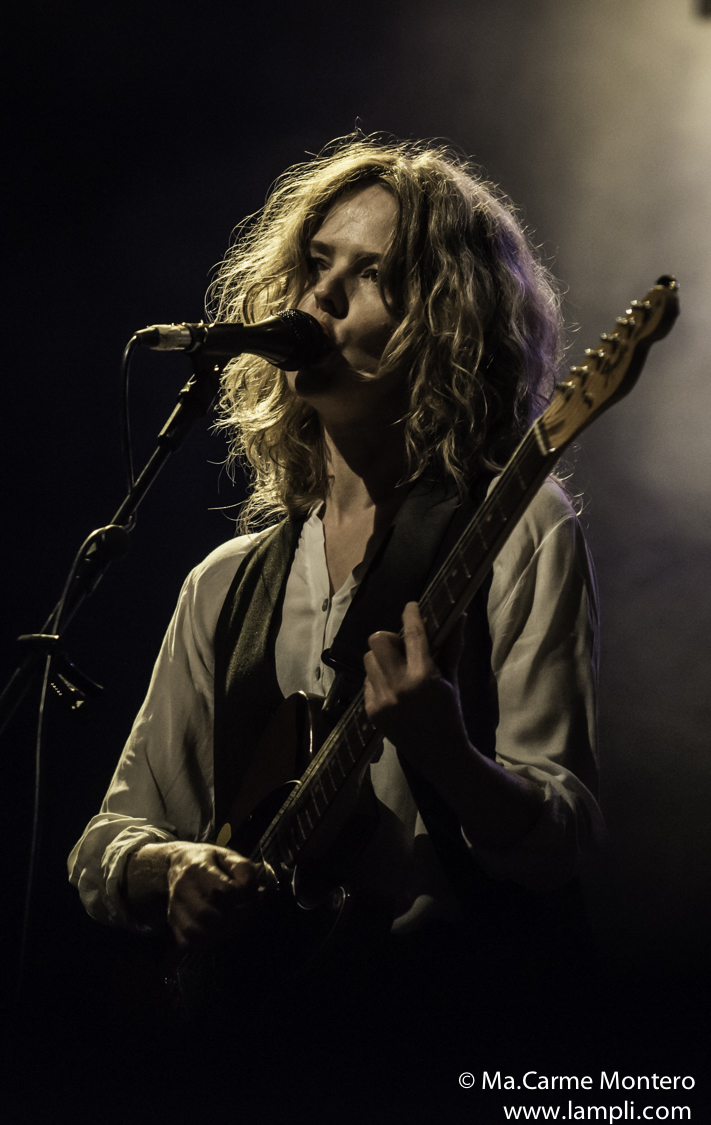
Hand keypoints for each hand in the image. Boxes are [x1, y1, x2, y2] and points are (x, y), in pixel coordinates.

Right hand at [125, 841, 273, 948]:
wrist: (178, 864)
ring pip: (194, 933)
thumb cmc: (210, 861)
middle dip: (231, 918)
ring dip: (219, 934)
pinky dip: (206, 943)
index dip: (242, 897)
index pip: (223, 891)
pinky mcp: (172, 922)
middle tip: (242, 913)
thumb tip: (251, 891)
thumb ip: (244, 870)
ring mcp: (175, 907)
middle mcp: (182, 889)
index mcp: (198, 868)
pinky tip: (216, 931)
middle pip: (205, 915)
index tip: (248, 895)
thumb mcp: (229, 856)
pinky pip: (187, 943)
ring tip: (231, 924)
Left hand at [363, 601, 467, 767]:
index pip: (413, 634)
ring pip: (369, 659)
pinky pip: (367, 680)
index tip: (411, 606)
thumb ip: (451, 646)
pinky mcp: (371, 710)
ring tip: (398, 669)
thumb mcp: (453, 679)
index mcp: (423, 677)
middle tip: (403, 647)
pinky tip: (393, 689)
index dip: (411, 614)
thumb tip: (458, 616)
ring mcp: (381, 699)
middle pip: (378, 640)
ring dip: (382, 658)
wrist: (439, 754)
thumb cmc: (450, 714)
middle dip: (390, 638)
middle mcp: (398, 686)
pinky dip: (378, 678)